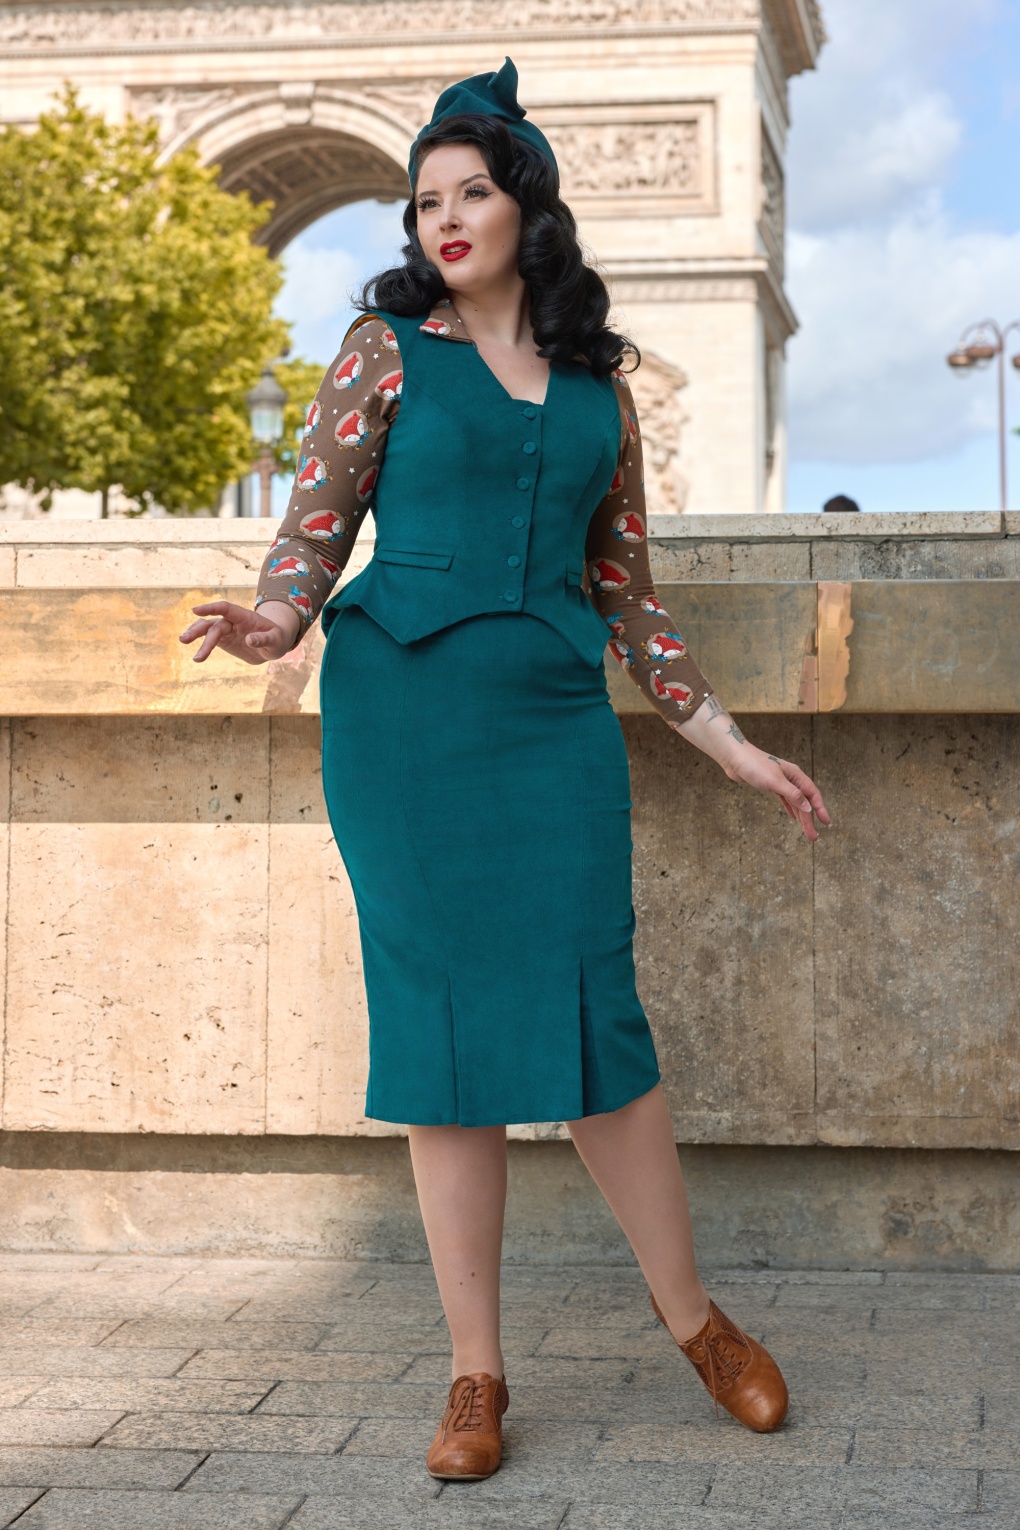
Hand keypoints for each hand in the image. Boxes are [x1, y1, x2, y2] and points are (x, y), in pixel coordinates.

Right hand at [178, 600, 300, 665]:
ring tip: (183, 641)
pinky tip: (194, 653)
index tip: (196, 610)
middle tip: (185, 640)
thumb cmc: (277, 640)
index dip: (211, 608)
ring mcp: (227, 630)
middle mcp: (233, 621)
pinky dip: (200, 643)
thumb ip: (263, 639)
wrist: (273, 646)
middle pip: (214, 624)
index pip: (226, 608)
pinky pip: (209, 639)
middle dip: (200, 632)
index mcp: (245, 616)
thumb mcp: (276, 640)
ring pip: (207, 630)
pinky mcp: (223, 640)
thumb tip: (249, 640)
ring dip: (195, 635)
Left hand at [722, 738, 830, 841]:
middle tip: (814, 837)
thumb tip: (808, 808)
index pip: (812, 794)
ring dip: (801, 817)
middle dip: (809, 819)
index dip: (820, 809)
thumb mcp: (775, 781)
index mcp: (795, 775)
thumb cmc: (754, 766)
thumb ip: (792, 794)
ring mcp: (781, 782)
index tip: (826, 822)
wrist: (735, 758)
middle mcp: (791, 778)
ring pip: (795, 802)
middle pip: (804, 801)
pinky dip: (791, 809)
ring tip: (807, 832)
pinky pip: (786, 800)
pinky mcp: (771, 785)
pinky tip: (795, 818)